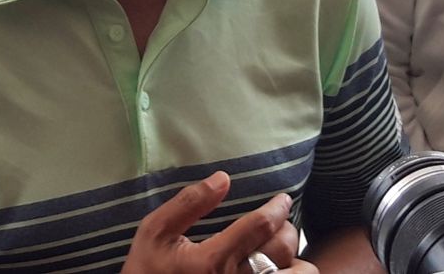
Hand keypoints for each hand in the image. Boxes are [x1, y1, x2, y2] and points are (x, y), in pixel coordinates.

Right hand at [122, 171, 315, 273]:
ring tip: (280, 251)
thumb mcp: (156, 231)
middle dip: (286, 228)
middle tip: (279, 222)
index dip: (276, 207)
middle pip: (283, 249)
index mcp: (212, 261)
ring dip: (295, 261)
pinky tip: (274, 270)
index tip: (282, 199)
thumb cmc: (148, 270)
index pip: (259, 226)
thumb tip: (223, 178)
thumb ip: (189, 203)